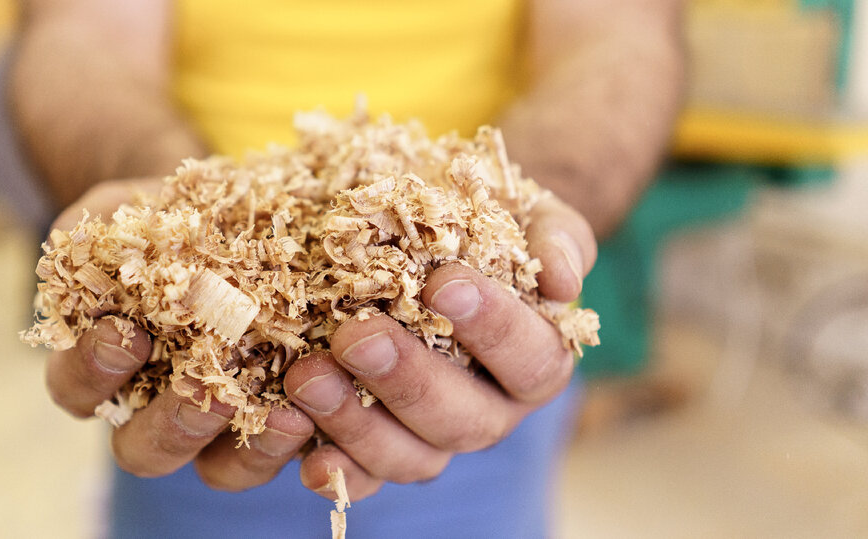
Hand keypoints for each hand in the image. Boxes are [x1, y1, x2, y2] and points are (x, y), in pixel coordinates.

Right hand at [44, 179, 315, 490]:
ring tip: (283, 414)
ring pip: (217, 468)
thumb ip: (99, 233)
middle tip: (210, 390)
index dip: (95, 370)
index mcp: (100, 368)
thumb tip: (98, 246)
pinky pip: (282, 452)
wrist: (234, 216)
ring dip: (248, 449)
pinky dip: (301, 439)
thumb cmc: (162, 216)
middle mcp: (153, 411)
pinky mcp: (274, 421)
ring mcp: (217, 426)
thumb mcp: (122, 210)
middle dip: (175, 424)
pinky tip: (318, 410)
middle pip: (146, 450)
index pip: (78, 388)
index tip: (126, 334)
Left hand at [284, 193, 596, 500]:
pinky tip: (302, 450)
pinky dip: (334, 472)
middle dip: (408, 381)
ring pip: (411, 457)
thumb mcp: (529, 214)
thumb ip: (557, 239)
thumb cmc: (484, 221)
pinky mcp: (379, 451)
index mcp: (536, 360)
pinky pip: (362, 477)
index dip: (492, 328)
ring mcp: (433, 438)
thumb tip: (564, 284)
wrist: (431, 229)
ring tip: (308, 377)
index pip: (532, 359)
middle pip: (465, 421)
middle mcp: (490, 410)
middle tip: (358, 336)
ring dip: (357, 423)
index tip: (442, 285)